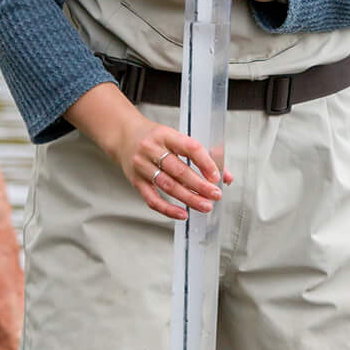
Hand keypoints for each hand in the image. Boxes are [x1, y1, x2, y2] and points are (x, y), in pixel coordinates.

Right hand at [64, 84, 231, 221]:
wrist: (123, 136)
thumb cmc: (155, 138)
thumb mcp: (176, 138)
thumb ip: (202, 156)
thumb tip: (226, 177)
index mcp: (166, 135)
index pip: (189, 147)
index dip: (205, 163)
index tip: (217, 176)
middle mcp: (151, 149)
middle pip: (178, 170)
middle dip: (200, 185)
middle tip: (215, 195)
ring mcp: (142, 166)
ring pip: (167, 185)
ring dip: (188, 198)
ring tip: (205, 205)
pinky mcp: (135, 181)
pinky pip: (152, 199)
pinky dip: (168, 209)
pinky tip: (183, 214)